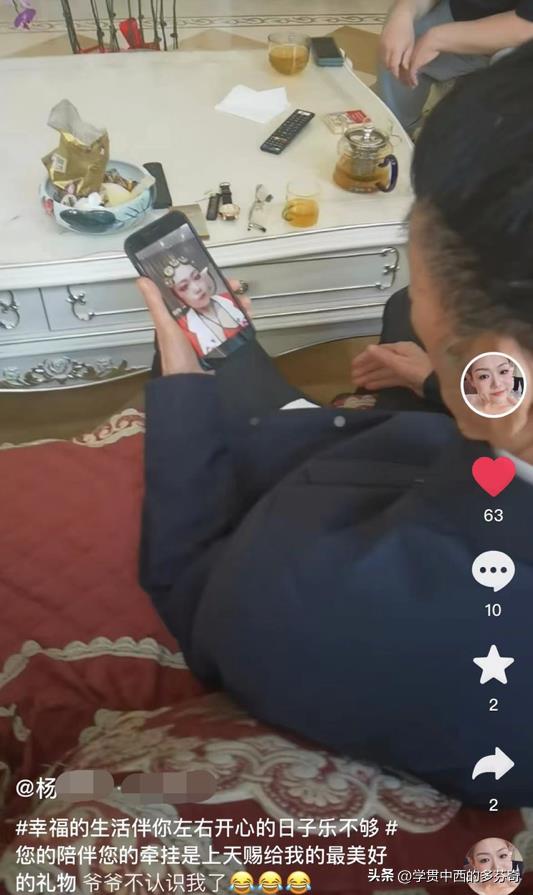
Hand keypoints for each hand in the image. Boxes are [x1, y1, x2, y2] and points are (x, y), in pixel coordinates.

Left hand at [138, 277, 252, 376]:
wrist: (190, 382)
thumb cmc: (175, 357)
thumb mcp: (165, 326)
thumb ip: (156, 303)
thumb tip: (142, 280)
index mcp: (180, 317)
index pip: (193, 293)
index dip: (205, 282)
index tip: (214, 274)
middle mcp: (194, 324)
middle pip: (213, 301)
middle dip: (226, 293)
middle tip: (237, 287)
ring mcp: (208, 334)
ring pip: (225, 313)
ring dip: (237, 305)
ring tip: (245, 303)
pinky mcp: (220, 344)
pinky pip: (232, 329)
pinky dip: (241, 321)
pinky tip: (247, 317)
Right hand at [351, 341, 432, 396]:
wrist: (438, 385)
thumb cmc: (419, 371)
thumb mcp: (400, 363)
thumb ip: (384, 357)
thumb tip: (368, 347)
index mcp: (401, 348)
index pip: (378, 350)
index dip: (365, 357)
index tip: (353, 365)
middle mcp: (402, 355)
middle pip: (380, 361)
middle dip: (366, 368)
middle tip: (352, 376)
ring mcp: (405, 367)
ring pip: (384, 371)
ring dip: (371, 376)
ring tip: (358, 383)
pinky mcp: (407, 378)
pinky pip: (390, 378)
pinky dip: (380, 382)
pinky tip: (370, 386)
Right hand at [379, 8, 415, 79]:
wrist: (398, 18)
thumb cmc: (407, 32)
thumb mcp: (410, 46)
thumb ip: (406, 59)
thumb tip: (406, 71)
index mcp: (395, 50)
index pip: (393, 67)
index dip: (396, 74)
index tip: (400, 78)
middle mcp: (386, 49)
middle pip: (387, 66)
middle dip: (393, 71)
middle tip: (399, 74)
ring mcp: (381, 47)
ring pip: (383, 62)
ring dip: (388, 66)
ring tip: (395, 67)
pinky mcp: (378, 45)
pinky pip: (380, 57)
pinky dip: (385, 61)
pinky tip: (390, 60)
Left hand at [407, 29, 440, 85]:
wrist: (432, 40)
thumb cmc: (430, 42)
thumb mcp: (422, 49)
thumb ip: (419, 55)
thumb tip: (421, 59)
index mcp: (407, 52)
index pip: (403, 65)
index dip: (403, 72)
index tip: (405, 77)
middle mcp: (407, 57)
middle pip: (402, 70)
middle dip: (404, 79)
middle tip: (407, 85)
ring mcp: (410, 61)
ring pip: (406, 74)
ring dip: (408, 81)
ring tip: (411, 86)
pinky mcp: (414, 64)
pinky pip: (411, 75)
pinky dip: (413, 80)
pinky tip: (415, 84)